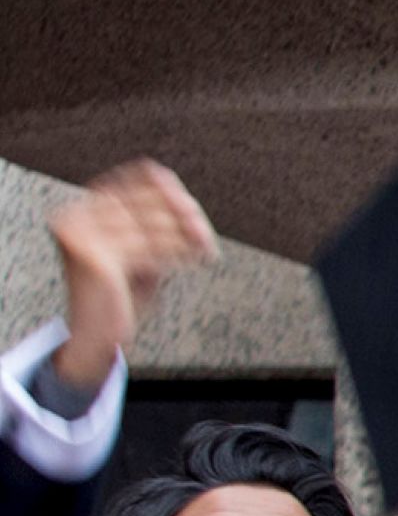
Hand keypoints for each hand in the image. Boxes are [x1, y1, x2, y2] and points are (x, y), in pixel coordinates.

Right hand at [45, 160, 216, 395]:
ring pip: (153, 225)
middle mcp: (73, 218)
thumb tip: (184, 197)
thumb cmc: (121, 294)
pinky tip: (194, 261)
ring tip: (204, 251)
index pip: (133, 178)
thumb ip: (158, 222)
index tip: (192, 209)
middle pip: (146, 200)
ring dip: (187, 238)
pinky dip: (178, 255)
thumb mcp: (141, 249)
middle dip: (184, 217)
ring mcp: (80, 237)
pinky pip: (151, 249)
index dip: (168, 190)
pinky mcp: (94, 259)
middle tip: (205, 237)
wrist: (96, 338)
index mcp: (79, 210)